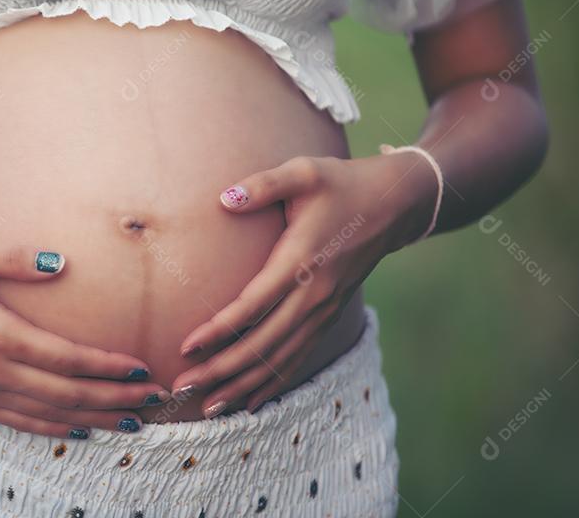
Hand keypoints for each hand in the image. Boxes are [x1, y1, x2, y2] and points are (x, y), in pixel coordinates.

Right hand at [0, 237, 169, 438]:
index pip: (66, 359)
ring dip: (92, 419)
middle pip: (66, 395)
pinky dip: (54, 427)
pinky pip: (19, 421)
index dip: (108, 368)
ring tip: (131, 423)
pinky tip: (77, 427)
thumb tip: (62, 263)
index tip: (142, 369)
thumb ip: (15, 258)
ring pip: (47, 415)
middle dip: (114, 401)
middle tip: (155, 402)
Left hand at [172, 153, 436, 417]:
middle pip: (262, 344)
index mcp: (300, 260)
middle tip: (183, 386)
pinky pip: (298, 358)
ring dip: (243, 385)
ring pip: (279, 359)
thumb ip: (263, 185)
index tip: (186, 346)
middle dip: (221, 369)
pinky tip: (249, 403)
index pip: (253, 305)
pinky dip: (273, 383)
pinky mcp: (329, 316)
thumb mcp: (304, 172)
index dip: (219, 329)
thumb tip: (224, 199)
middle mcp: (313, 294)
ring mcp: (323, 310)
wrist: (395, 205)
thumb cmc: (342, 184)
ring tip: (208, 406)